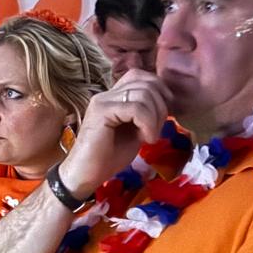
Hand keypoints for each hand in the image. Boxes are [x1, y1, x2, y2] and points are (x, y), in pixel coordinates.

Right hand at [57, 70, 172, 198]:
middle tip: (156, 129)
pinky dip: (148, 124)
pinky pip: (136, 108)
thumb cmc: (108, 158)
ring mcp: (103, 101)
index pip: (140, 76)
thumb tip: (167, 104)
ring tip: (150, 137)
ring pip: (143, 93)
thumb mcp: (135, 132)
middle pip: (146, 82)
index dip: (158, 90)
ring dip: (155, 117)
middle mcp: (107, 94)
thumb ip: (146, 115)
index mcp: (113, 97)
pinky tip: (146, 140)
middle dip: (161, 106)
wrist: (85, 176)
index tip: (163, 114)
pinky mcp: (102, 111)